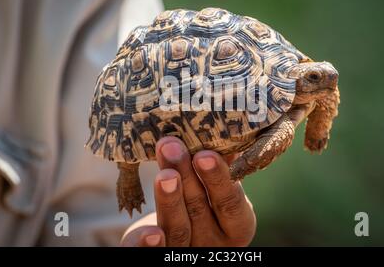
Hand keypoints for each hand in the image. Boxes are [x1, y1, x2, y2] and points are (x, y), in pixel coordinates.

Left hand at [120, 136, 255, 246]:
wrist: (186, 236)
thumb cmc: (206, 205)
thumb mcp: (218, 191)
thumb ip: (220, 168)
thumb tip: (222, 129)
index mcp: (236, 226)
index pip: (230, 203)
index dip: (219, 179)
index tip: (205, 154)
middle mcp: (213, 243)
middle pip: (200, 212)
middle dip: (186, 178)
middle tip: (173, 149)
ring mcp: (187, 251)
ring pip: (177, 228)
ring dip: (168, 198)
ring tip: (162, 173)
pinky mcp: (161, 255)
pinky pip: (152, 255)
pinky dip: (148, 245)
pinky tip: (149, 234)